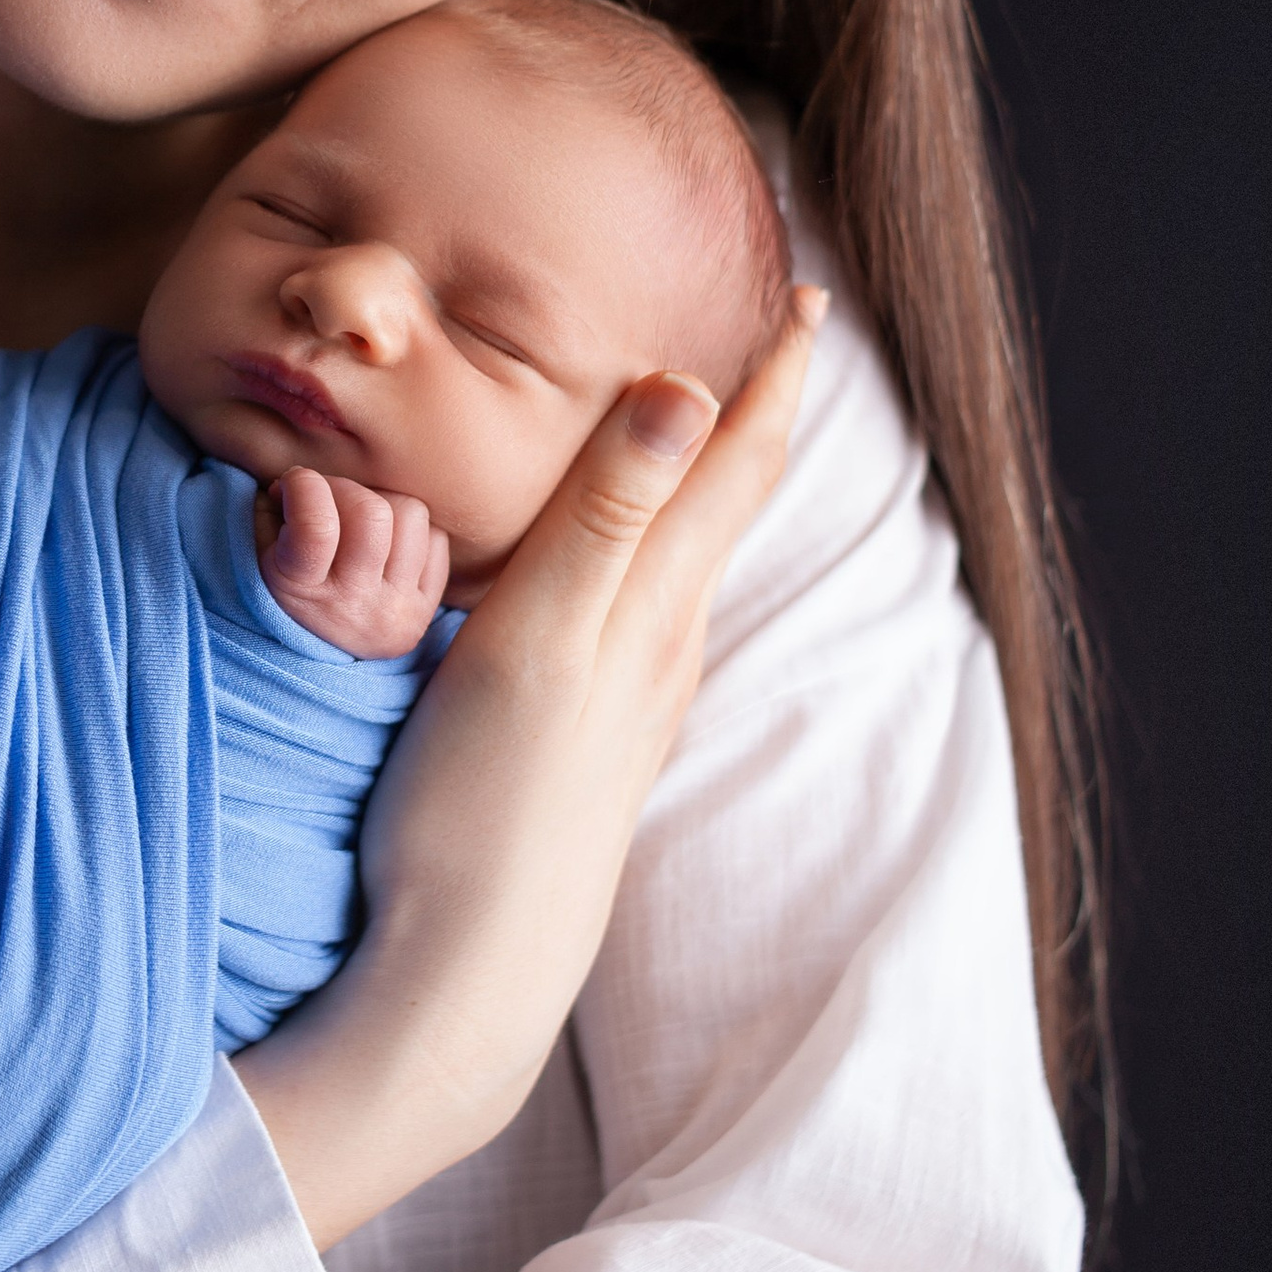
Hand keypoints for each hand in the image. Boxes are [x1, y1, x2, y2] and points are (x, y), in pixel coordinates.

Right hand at [237, 289, 826, 1245]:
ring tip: (711, 424)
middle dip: (755, 411)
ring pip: (691, 561)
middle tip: (783, 332)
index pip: (731, 462)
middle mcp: (661, 649)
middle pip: (729, 504)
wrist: (467, 976)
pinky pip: (644, 613)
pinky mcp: (590, 747)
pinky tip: (627, 574)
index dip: (769, 374)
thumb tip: (689, 384)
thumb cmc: (485, 811)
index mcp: (651, 605)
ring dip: (710, 480)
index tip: (804, 294)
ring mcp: (631, 705)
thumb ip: (606, 513)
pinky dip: (653, 550)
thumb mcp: (538, 643)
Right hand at [259, 471, 450, 657]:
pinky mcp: (426, 608)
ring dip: (383, 504)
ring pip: (411, 515)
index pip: (317, 527)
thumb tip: (302, 477)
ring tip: (359, 523)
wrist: (318, 656)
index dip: (306, 486)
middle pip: (372, 514)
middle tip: (328, 499)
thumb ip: (271, 509)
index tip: (294, 482)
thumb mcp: (260, 552)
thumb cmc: (284, 584)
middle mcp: (355, 607)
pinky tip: (386, 546)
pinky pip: (436, 538)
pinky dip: (411, 530)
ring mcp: (397, 609)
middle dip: (346, 489)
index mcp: (301, 592)